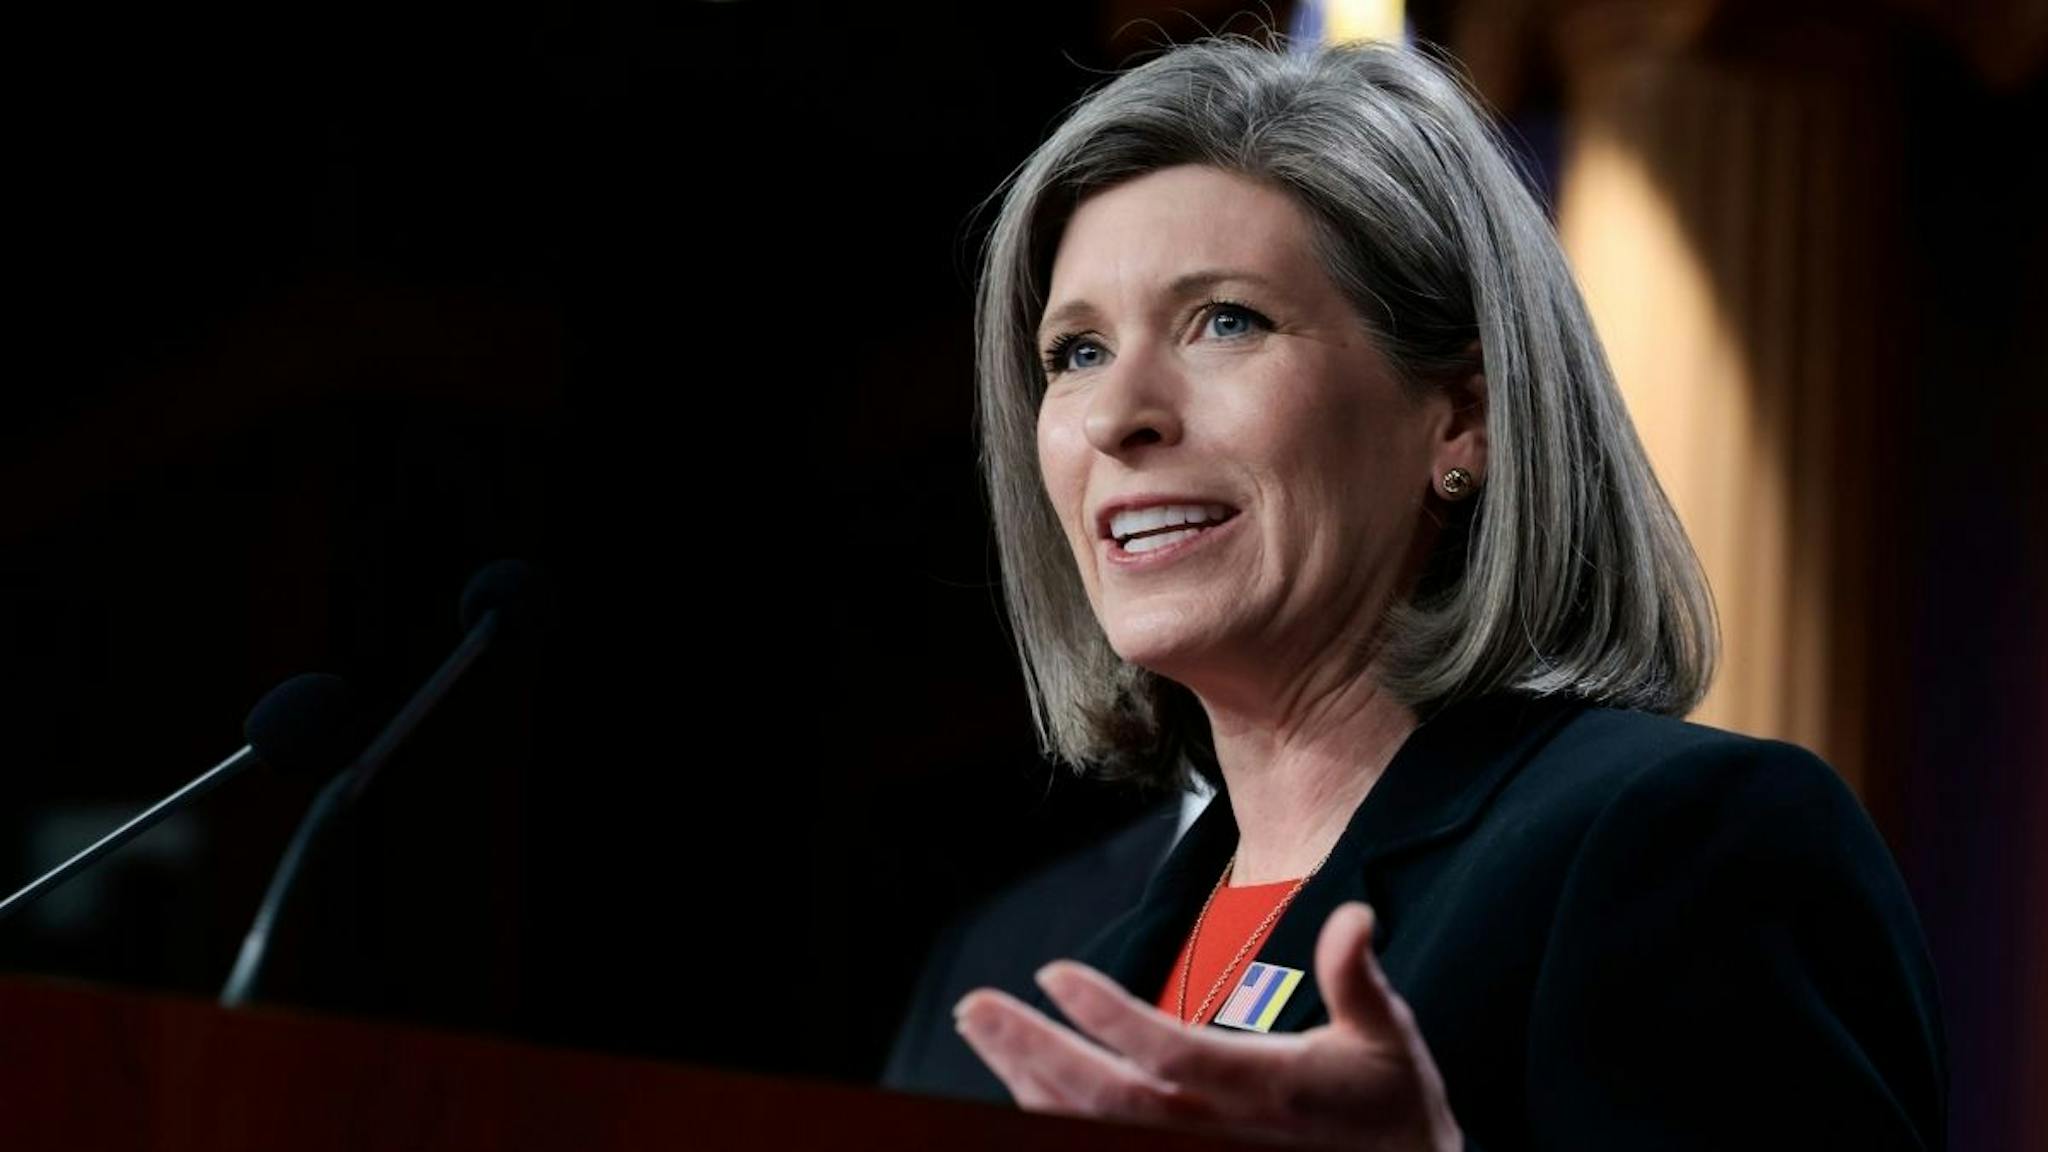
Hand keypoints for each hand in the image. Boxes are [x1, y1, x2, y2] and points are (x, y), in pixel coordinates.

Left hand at [953, 902, 1460, 1150]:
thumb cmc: (1392, 1105)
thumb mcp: (1386, 1035)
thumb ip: (1357, 975)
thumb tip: (1353, 916)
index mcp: (1262, 1086)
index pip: (1169, 1051)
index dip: (1109, 1017)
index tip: (1054, 973)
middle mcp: (1217, 1127)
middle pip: (1108, 1096)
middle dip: (1035, 1049)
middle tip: (977, 1007)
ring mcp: (1198, 1150)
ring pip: (1094, 1127)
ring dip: (1028, 1079)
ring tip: (981, 1030)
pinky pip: (1106, 1145)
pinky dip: (1051, 1116)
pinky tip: (1018, 1083)